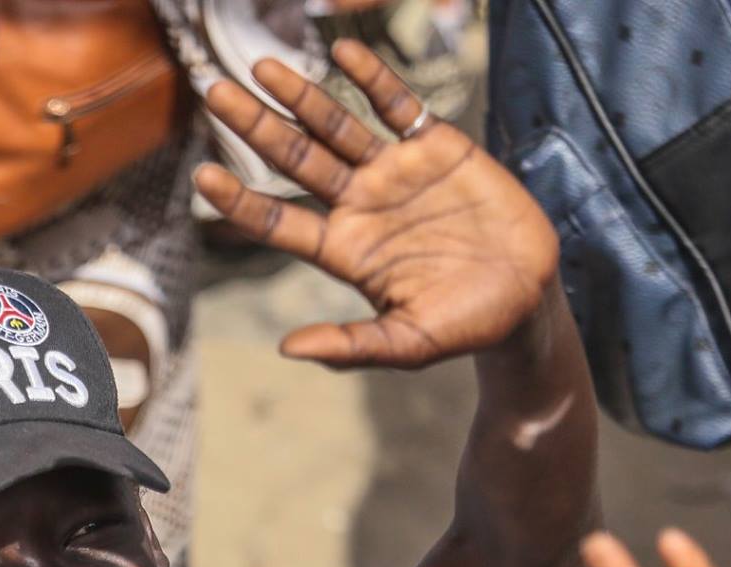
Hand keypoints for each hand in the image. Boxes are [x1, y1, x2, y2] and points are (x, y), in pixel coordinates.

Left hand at [195, 41, 559, 368]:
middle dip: (255, 126)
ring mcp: (393, 172)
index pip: (278, 220)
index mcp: (344, 250)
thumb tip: (288, 349)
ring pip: (336, 126)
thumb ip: (350, 346)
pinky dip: (371, 78)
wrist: (527, 296)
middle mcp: (359, 205)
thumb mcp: (406, 345)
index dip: (241, 200)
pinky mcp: (436, 147)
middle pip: (294, 159)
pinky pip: (397, 104)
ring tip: (263, 67)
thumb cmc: (463, 325)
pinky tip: (342, 52)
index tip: (203, 175)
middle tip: (213, 92)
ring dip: (300, 95)